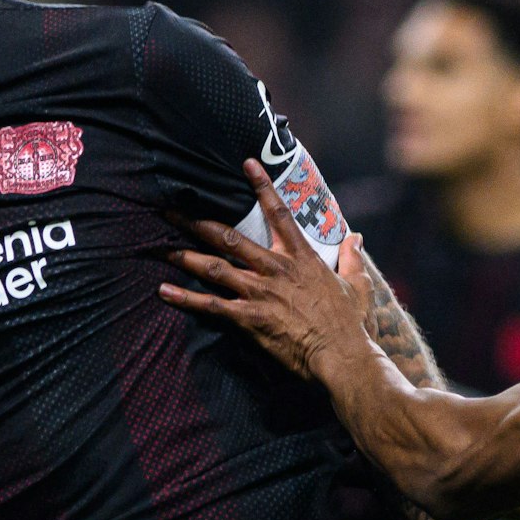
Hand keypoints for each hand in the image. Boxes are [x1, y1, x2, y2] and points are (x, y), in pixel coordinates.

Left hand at [159, 160, 375, 379]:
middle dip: (198, 223)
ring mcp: (261, 292)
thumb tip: (356, 238)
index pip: (279, 213)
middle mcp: (276, 269)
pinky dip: (186, 299)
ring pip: (215, 267)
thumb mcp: (358, 285)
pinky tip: (164, 291)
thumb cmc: (350, 323)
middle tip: (172, 212)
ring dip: (186, 256)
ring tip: (161, 248)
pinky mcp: (250, 318)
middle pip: (230, 238)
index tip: (246, 164)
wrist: (342, 355)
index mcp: (301, 257)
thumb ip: (352, 259)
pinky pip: (211, 306)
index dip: (262, 187)